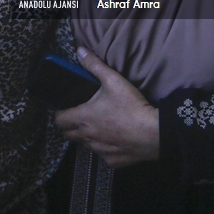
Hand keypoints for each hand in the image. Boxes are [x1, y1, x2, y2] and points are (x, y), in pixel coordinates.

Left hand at [54, 47, 158, 168]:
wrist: (154, 133)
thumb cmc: (131, 107)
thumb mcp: (113, 81)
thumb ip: (95, 66)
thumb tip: (80, 51)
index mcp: (84, 118)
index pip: (59, 120)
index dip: (60, 115)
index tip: (66, 110)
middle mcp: (88, 137)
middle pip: (69, 135)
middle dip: (70, 127)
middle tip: (79, 117)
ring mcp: (100, 151)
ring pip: (85, 145)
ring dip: (87, 137)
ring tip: (98, 127)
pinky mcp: (112, 161)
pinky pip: (103, 155)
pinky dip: (105, 148)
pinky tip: (114, 140)